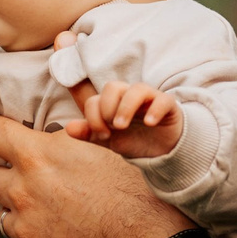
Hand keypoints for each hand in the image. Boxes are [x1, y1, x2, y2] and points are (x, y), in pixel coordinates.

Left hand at [0, 113, 192, 237]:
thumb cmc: (135, 193)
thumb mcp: (105, 149)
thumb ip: (67, 141)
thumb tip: (50, 135)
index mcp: (39, 156)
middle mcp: (24, 190)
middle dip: (7, 177)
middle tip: (32, 181)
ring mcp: (26, 228)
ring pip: (4, 216)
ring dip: (21, 213)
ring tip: (52, 215)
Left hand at [61, 80, 183, 159]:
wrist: (161, 151)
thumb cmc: (133, 139)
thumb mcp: (108, 139)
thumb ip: (89, 133)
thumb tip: (68, 127)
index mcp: (112, 102)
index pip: (95, 100)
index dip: (93, 117)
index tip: (102, 135)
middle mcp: (129, 96)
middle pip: (113, 87)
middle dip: (108, 108)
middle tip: (113, 128)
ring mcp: (149, 99)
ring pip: (137, 89)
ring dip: (126, 108)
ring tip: (122, 126)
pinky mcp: (168, 105)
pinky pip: (162, 100)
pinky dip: (155, 110)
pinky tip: (150, 124)